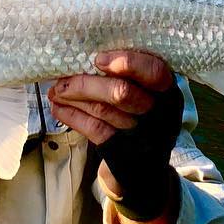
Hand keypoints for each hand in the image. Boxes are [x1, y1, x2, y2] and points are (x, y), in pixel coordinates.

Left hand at [48, 51, 181, 223]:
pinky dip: (72, 116)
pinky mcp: (122, 151)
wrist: (147, 172)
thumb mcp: (150, 94)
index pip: (154, 72)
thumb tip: (86, 52)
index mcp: (168, 90)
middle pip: (121, 93)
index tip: (99, 59)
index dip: (128, 63)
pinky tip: (58, 107)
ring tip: (55, 90)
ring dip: (71, 97)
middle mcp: (159, 112)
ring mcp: (141, 134)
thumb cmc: (142, 115)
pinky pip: (93, 129)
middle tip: (62, 78)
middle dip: (85, 83)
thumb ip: (130, 75)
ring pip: (102, 110)